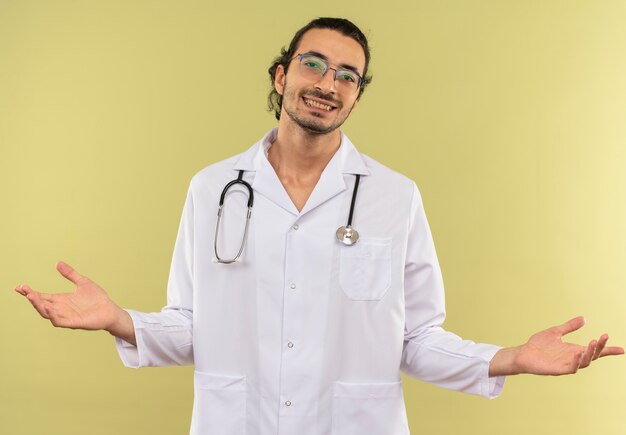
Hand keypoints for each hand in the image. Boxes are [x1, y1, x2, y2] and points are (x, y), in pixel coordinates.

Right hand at [15, 261, 122, 331]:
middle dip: (32, 298)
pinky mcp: (74, 323)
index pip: (42, 296)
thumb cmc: (97, 298)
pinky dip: (53, 316)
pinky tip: (48, 308)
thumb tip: (58, 263)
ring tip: (32, 297)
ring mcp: (66, 316)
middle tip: (24, 290)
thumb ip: (70, 274)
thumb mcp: (82, 282)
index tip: (20, 286)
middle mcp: (60, 309)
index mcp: (60, 300)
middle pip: (41, 304)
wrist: (110, 310)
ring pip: (47, 313)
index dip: (30, 292)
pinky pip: (59, 321)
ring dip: (39, 306)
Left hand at [490, 316, 623, 376]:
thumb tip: (584, 318)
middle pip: (592, 355)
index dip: (608, 350)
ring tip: (593, 341)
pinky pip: (572, 368)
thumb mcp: (556, 332)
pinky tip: (578, 352)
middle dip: (600, 347)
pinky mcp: (559, 370)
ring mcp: (567, 365)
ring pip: (585, 362)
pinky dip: (577, 361)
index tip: (622, 349)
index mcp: (575, 350)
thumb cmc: (539, 344)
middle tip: (604, 336)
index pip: (595, 351)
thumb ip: (569, 326)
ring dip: (590, 353)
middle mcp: (573, 358)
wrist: (523, 353)